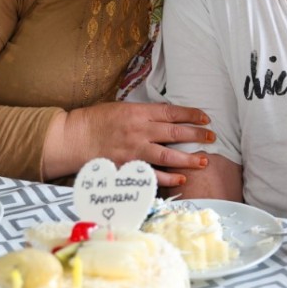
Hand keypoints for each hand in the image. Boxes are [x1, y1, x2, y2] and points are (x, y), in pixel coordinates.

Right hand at [43, 102, 214, 186]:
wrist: (73, 138)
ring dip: (188, 158)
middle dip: (197, 135)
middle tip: (212, 137)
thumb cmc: (96, 121)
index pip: (172, 112)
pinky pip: (152, 174)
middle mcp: (139, 130)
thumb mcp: (122, 108)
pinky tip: (181, 179)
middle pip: (175, 132)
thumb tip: (167, 116)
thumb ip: (144, 113)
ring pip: (168, 155)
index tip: (205, 117)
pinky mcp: (128, 167)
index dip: (191, 114)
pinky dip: (168, 178)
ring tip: (204, 161)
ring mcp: (134, 150)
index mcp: (138, 112)